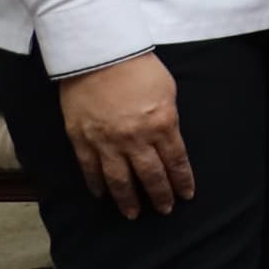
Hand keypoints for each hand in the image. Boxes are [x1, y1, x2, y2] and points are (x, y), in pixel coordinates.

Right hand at [58, 52, 191, 217]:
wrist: (98, 54)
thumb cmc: (138, 67)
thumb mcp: (167, 91)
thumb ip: (168, 118)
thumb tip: (168, 137)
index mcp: (161, 124)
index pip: (176, 161)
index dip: (182, 181)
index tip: (186, 195)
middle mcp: (135, 138)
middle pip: (150, 176)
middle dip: (160, 196)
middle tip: (165, 210)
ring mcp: (106, 141)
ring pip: (119, 180)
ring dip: (127, 200)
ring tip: (133, 214)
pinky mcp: (81, 139)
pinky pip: (89, 169)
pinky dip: (96, 184)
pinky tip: (101, 195)